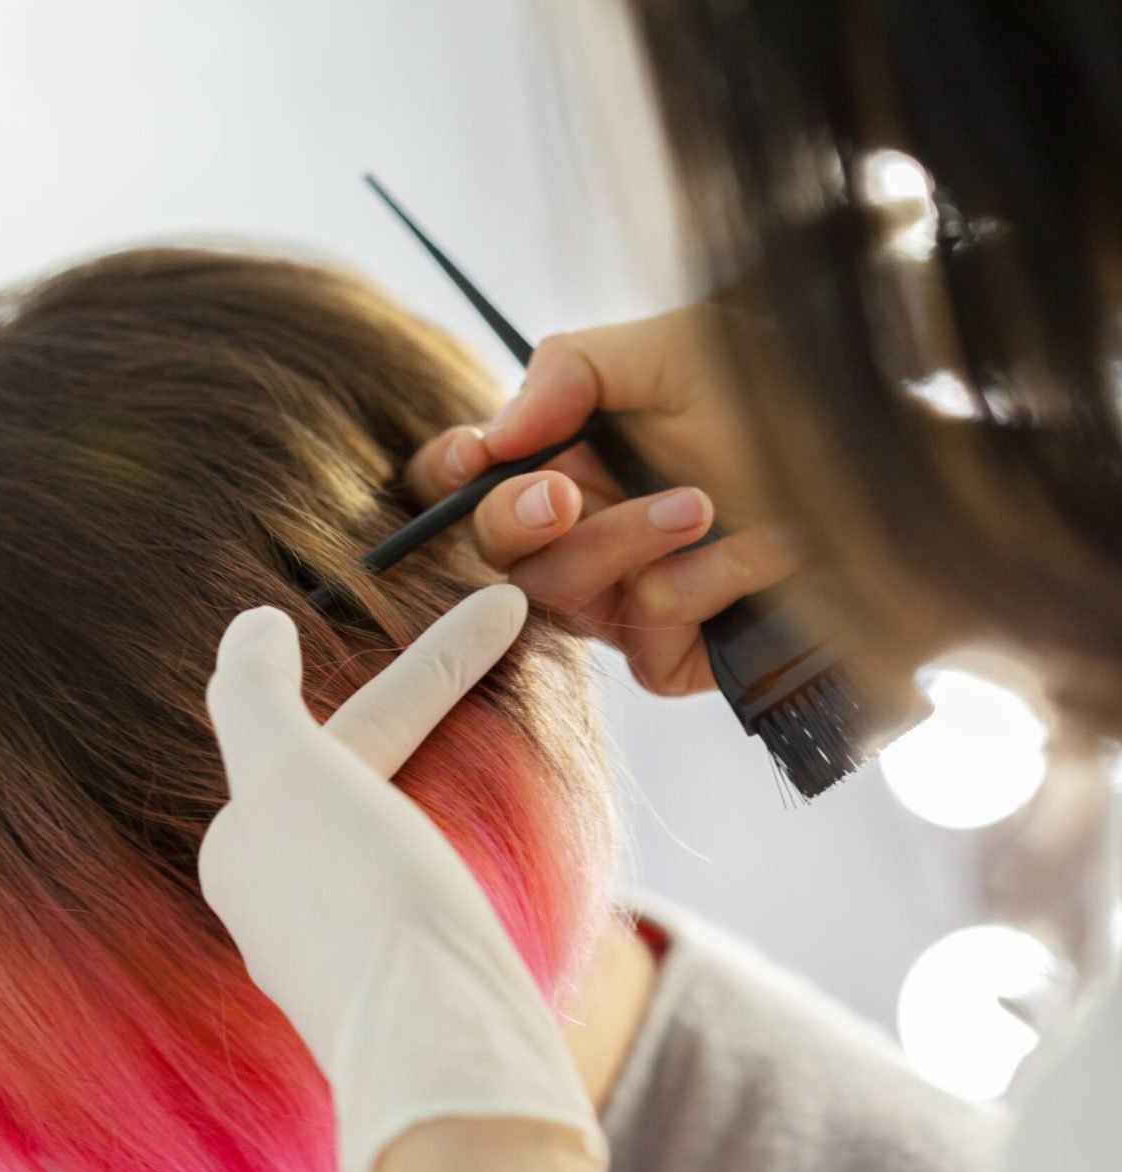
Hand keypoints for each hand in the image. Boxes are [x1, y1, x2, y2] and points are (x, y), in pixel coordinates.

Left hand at [198, 586, 606, 1171]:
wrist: (438, 1039)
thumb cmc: (358, 897)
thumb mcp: (287, 773)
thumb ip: (256, 693)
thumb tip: (253, 625)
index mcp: (247, 848)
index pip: (349, 722)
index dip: (434, 663)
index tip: (498, 606)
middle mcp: (284, 903)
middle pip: (368, 770)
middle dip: (431, 701)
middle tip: (502, 632)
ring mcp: (348, 947)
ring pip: (402, 825)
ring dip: (450, 768)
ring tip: (507, 725)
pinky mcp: (410, 980)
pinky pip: (431, 881)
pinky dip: (463, 833)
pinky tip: (492, 838)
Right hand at [406, 305, 799, 695]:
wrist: (895, 466)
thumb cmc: (788, 398)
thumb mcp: (677, 348)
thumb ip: (572, 368)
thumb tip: (495, 433)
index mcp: (570, 458)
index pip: (469, 480)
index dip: (449, 475)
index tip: (474, 455)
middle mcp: (586, 531)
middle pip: (500, 552)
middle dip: (517, 521)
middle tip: (563, 491)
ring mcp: (627, 598)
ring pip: (564, 599)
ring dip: (626, 542)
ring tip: (703, 502)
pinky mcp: (677, 652)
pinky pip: (646, 641)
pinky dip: (704, 587)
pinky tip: (767, 550)